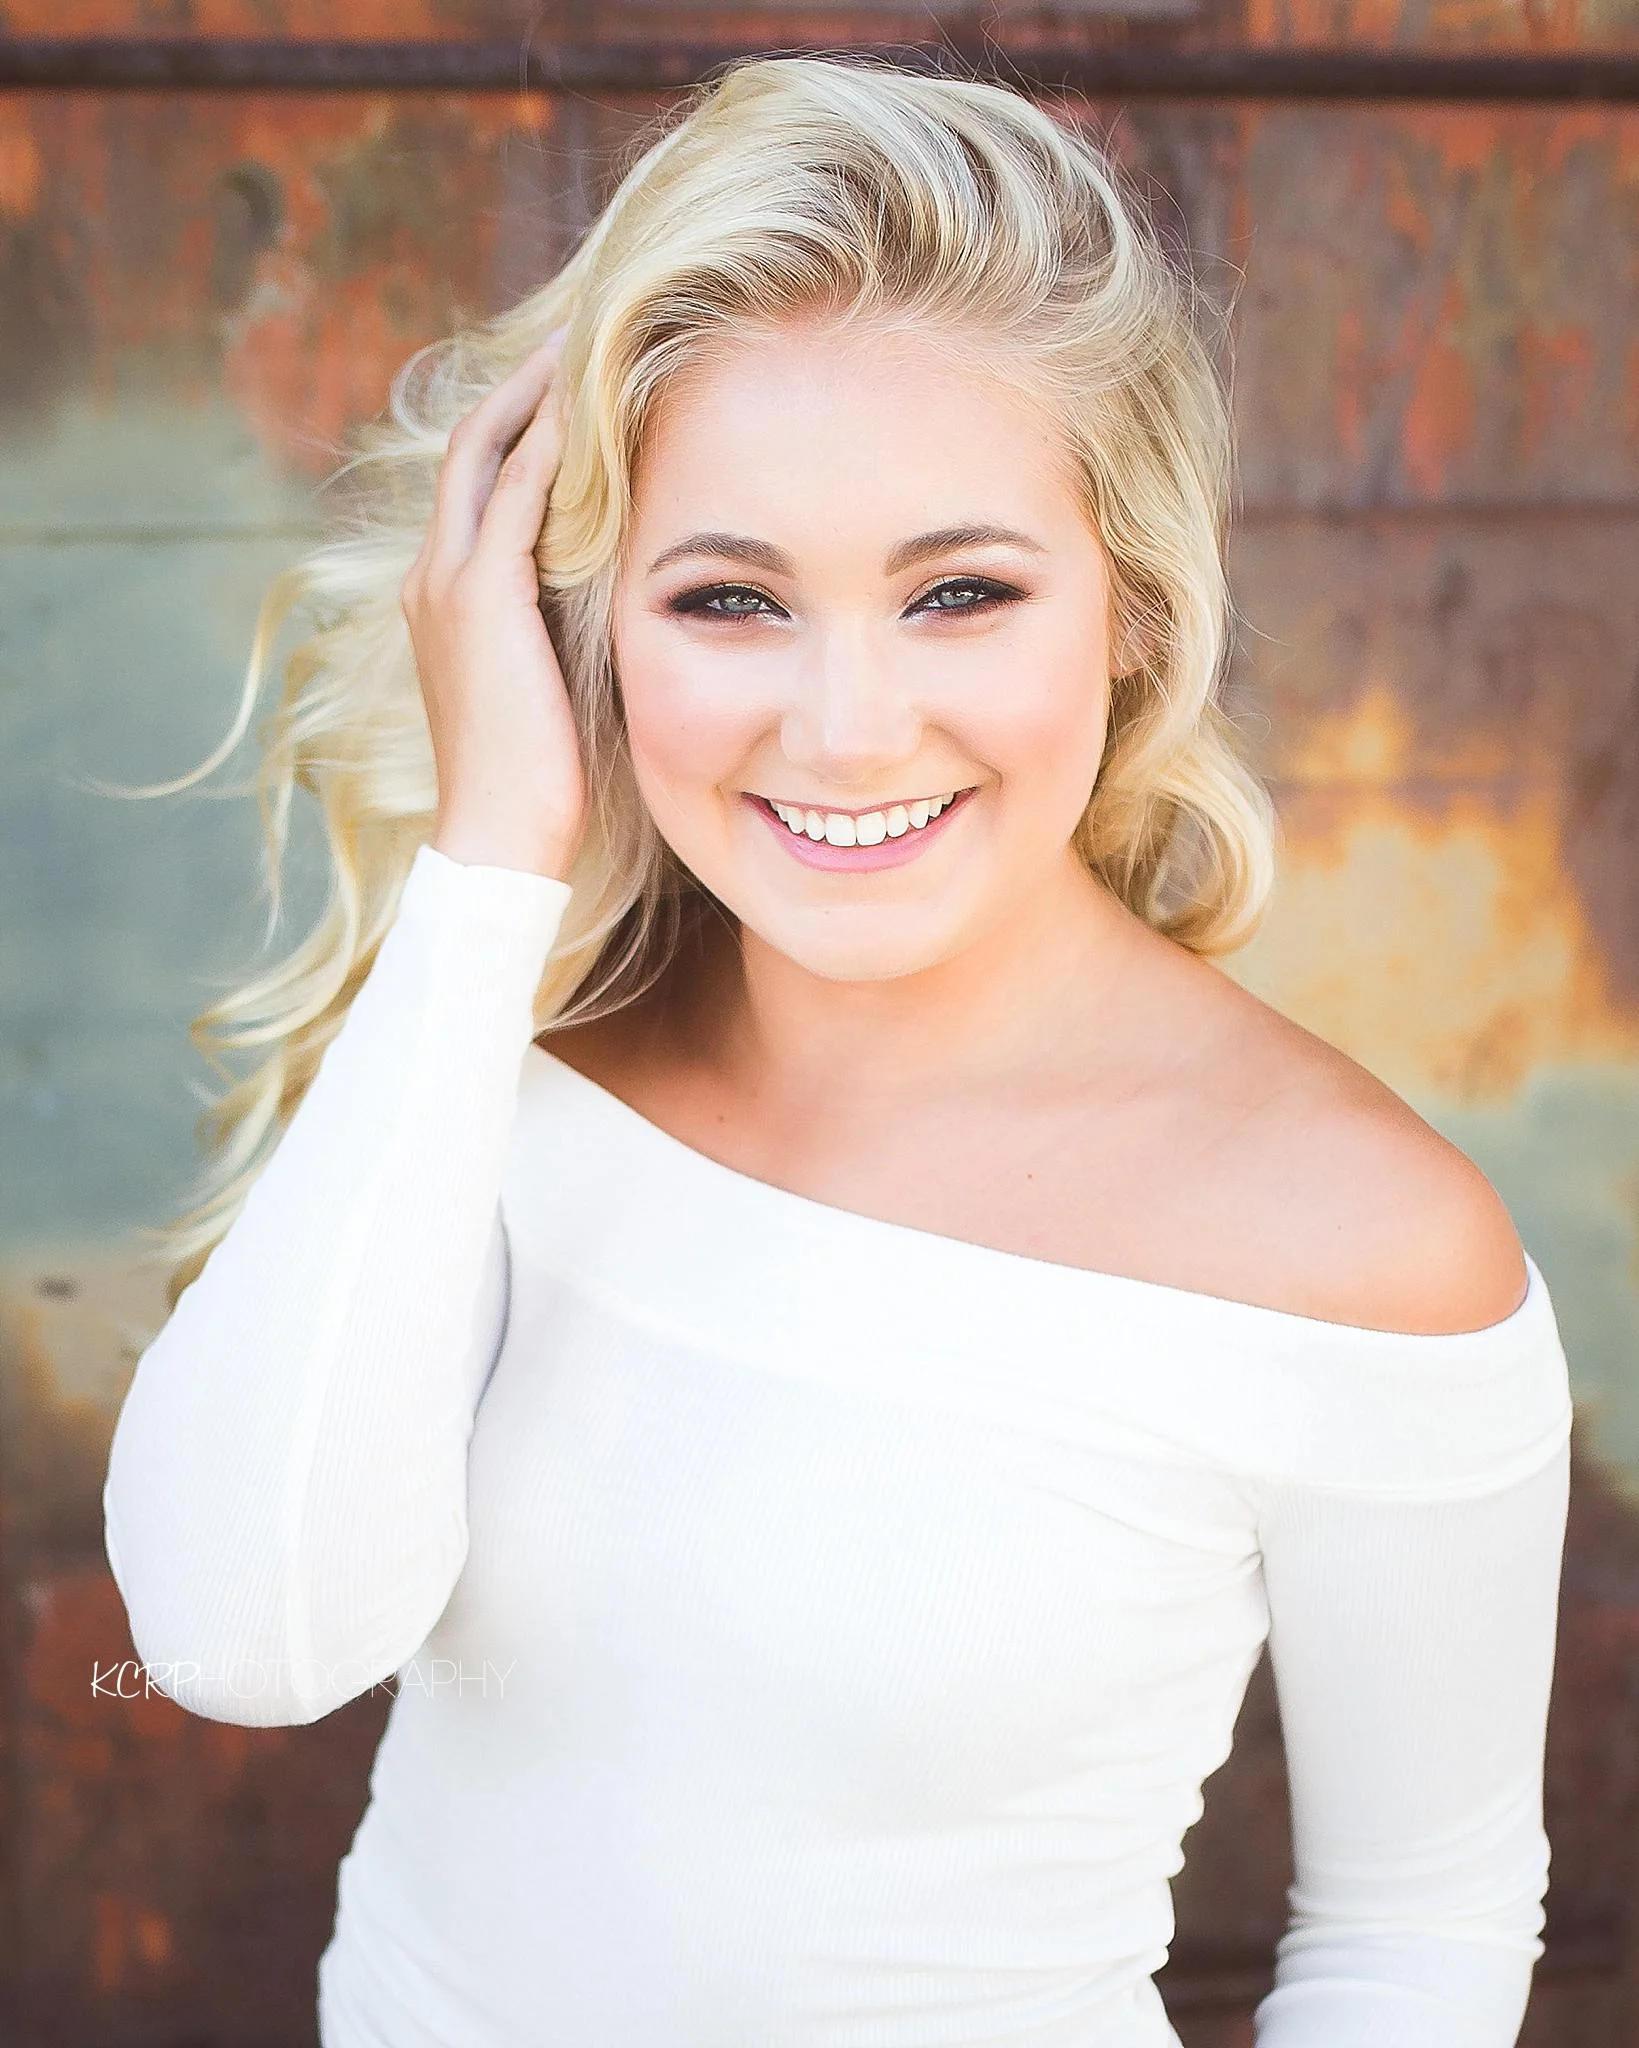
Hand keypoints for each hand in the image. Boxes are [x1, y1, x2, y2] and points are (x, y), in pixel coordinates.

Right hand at [401, 332, 587, 882]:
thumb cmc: (536, 779)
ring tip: (586, 340)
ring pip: (487, 450)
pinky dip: (546, 440)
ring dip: (536, 391)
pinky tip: (586, 402)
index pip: (477, 481)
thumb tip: (617, 595)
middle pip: (472, 443)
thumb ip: (561, 627)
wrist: (497, 832)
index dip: (519, 424)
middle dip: (523, 384)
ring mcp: (448, 580)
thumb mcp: (547, 683)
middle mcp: (432, 574)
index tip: (570, 382)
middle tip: (579, 332)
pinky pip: (513, 492)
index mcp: (444, 595)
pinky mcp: (480, 595)